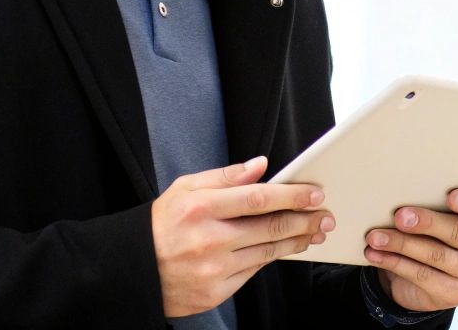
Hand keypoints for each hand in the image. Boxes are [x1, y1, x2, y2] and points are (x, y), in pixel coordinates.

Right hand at [150, 155, 334, 317]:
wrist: (131, 270)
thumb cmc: (160, 224)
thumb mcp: (185, 188)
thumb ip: (226, 176)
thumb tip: (261, 165)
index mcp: (201, 208)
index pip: (259, 198)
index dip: (293, 195)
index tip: (315, 193)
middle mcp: (209, 240)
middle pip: (271, 228)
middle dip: (305, 220)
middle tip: (326, 216)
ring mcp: (213, 270)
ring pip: (268, 252)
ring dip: (297, 241)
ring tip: (314, 232)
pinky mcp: (214, 292)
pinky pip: (253, 272)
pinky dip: (272, 258)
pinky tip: (284, 249)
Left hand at [364, 189, 457, 311]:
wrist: (434, 272)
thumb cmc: (440, 230)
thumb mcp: (446, 214)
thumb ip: (437, 204)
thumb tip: (405, 197)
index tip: (451, 196)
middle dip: (427, 223)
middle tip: (399, 216)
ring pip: (437, 256)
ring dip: (402, 244)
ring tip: (376, 237)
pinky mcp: (457, 294)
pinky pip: (422, 276)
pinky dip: (395, 263)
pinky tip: (376, 255)